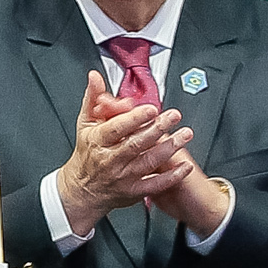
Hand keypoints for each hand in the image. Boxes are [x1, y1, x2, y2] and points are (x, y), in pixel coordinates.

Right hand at [55, 73, 191, 231]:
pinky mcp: (133, 191)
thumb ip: (93, 99)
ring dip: (169, 148)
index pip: (117, 128)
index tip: (152, 109)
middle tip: (174, 116)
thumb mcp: (85, 124)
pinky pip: (155, 184)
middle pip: (136, 143)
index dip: (135, 119)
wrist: (82, 190)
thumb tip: (95, 77)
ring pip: (149, 162)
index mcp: (98, 141)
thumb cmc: (87, 153)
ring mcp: (123, 176)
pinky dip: (171, 176)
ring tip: (185, 134)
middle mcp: (111, 160)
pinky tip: (185, 166)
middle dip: (158, 129)